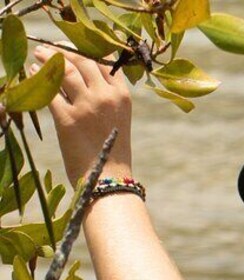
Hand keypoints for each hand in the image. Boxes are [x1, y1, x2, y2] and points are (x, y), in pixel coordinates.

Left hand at [32, 44, 132, 185]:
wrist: (108, 178)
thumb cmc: (112, 151)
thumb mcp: (117, 118)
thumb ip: (105, 96)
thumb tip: (79, 74)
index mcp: (122, 96)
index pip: (104, 62)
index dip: (86, 50)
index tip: (71, 46)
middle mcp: (105, 96)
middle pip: (83, 61)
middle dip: (63, 50)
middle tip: (49, 48)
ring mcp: (86, 106)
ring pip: (65, 70)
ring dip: (48, 59)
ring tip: (39, 55)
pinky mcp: (67, 118)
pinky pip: (49, 91)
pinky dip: (38, 78)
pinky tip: (32, 73)